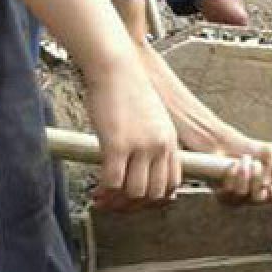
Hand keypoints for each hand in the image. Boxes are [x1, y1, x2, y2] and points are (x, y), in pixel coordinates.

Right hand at [84, 64, 181, 210]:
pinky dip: (105, 190)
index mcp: (169, 139)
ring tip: (106, 197)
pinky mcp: (117, 145)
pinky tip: (98, 187)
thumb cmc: (128, 89)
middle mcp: (159, 145)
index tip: (140, 199)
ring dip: (119, 198)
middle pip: (156, 192)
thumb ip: (152, 140)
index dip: (156, 196)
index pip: (173, 181)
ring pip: (135, 191)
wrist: (117, 68)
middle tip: (119, 203)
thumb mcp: (152, 117)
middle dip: (136, 203)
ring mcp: (140, 146)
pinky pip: (113, 181)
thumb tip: (142, 164)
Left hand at [203, 130, 271, 204]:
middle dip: (257, 178)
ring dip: (244, 173)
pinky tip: (234, 164)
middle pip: (259, 198)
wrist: (227, 145)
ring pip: (243, 193)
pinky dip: (232, 174)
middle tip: (255, 163)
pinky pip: (229, 190)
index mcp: (271, 188)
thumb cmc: (250, 149)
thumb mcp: (269, 150)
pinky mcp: (223, 197)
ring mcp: (239, 199)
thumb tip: (270, 181)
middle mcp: (256, 197)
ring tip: (244, 159)